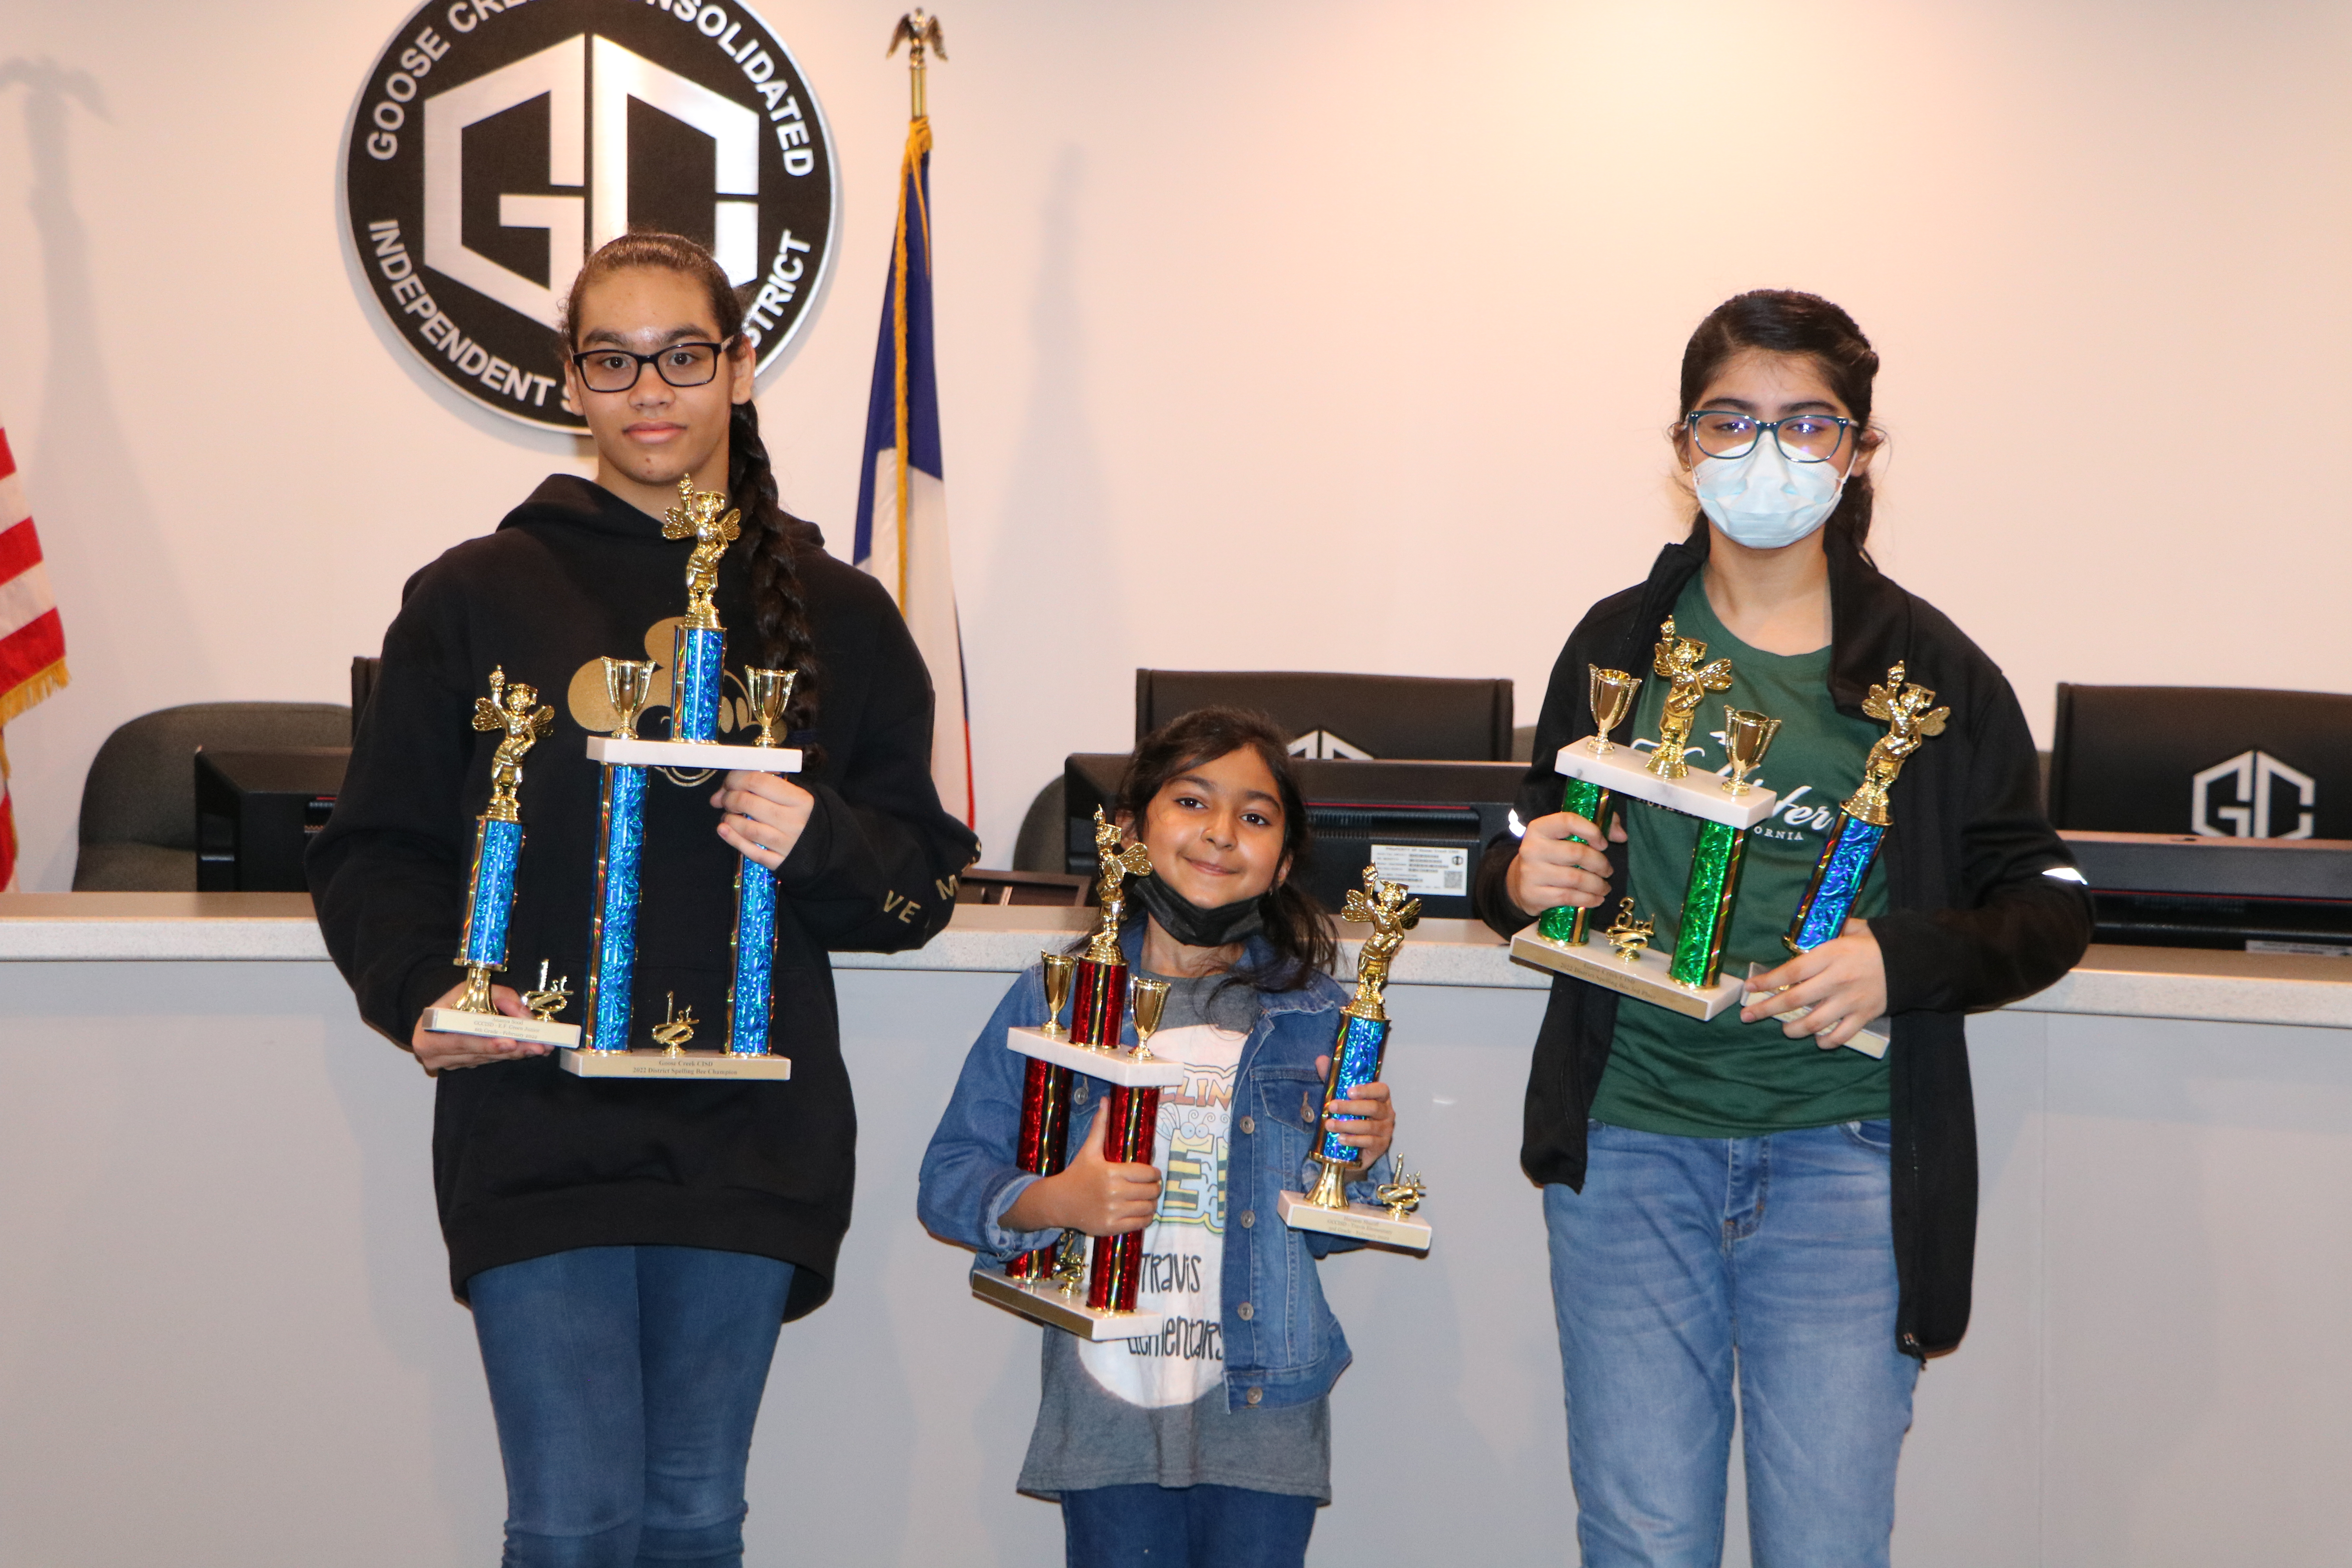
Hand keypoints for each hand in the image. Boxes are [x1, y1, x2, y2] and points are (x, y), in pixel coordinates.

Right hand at [408, 979, 545, 1072]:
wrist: (437, 1014)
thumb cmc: (453, 1000)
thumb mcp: (471, 988)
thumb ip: (500, 997)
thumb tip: (524, 1015)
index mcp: (428, 1032)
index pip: (460, 1040)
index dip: (486, 1043)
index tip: (510, 1042)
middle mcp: (434, 1053)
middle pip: (477, 1054)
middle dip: (511, 1050)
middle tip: (537, 1047)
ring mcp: (447, 1063)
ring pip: (486, 1060)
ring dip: (514, 1054)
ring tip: (539, 1047)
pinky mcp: (460, 1066)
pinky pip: (486, 1062)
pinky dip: (507, 1055)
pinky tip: (527, 1050)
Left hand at [712, 770, 814, 869]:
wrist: (829, 849)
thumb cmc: (807, 816)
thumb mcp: (799, 794)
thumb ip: (770, 784)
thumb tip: (729, 785)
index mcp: (800, 799)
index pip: (758, 781)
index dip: (735, 779)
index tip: (729, 783)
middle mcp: (794, 821)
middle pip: (748, 803)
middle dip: (728, 798)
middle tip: (724, 800)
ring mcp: (787, 844)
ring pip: (748, 828)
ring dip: (729, 819)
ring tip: (727, 816)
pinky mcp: (780, 862)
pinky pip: (751, 851)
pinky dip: (733, 839)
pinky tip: (723, 830)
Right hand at [1000, 1108, 1161, 1236]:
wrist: (1059, 1202)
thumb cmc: (1077, 1174)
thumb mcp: (1089, 1150)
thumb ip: (1100, 1127)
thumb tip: (1106, 1101)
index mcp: (1112, 1172)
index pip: (1148, 1173)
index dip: (1154, 1173)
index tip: (1152, 1173)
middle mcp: (1114, 1193)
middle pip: (1151, 1191)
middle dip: (1155, 1187)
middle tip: (1151, 1186)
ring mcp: (1113, 1212)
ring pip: (1148, 1208)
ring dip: (1151, 1203)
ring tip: (1147, 1198)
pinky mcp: (1111, 1227)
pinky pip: (1140, 1224)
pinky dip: (1145, 1218)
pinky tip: (1140, 1211)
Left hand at [1315, 1055, 1394, 1167]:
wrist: (1357, 1145)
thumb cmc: (1353, 1116)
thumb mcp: (1342, 1096)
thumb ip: (1334, 1078)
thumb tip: (1321, 1060)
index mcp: (1381, 1098)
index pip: (1381, 1090)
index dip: (1367, 1089)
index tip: (1349, 1091)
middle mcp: (1387, 1113)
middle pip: (1373, 1107)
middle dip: (1350, 1107)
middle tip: (1332, 1107)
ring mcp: (1386, 1130)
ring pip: (1368, 1126)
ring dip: (1347, 1125)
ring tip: (1329, 1125)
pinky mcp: (1381, 1146)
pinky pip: (1368, 1142)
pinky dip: (1353, 1140)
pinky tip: (1340, 1139)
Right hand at [1505, 810, 1626, 917]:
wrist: (1520, 882)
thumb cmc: (1551, 855)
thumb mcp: (1565, 836)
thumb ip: (1596, 827)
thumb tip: (1621, 835)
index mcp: (1539, 828)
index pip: (1568, 821)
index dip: (1591, 830)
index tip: (1603, 843)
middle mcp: (1531, 848)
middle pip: (1576, 853)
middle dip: (1600, 864)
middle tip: (1608, 871)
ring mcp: (1531, 873)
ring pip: (1575, 879)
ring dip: (1597, 885)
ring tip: (1604, 887)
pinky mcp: (1533, 895)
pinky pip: (1568, 897)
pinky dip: (1588, 899)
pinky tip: (1596, 899)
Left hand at [1741, 920, 1886, 1049]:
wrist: (1912, 960)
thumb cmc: (1876, 944)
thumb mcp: (1851, 929)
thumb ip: (1827, 931)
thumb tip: (1804, 930)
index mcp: (1830, 955)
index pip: (1791, 971)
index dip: (1767, 981)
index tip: (1749, 988)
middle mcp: (1837, 980)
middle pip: (1795, 999)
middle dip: (1767, 1009)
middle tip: (1748, 1017)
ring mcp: (1850, 1000)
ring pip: (1814, 1022)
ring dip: (1794, 1029)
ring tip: (1785, 1030)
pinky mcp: (1864, 1015)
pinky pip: (1841, 1035)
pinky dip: (1827, 1041)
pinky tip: (1818, 1040)